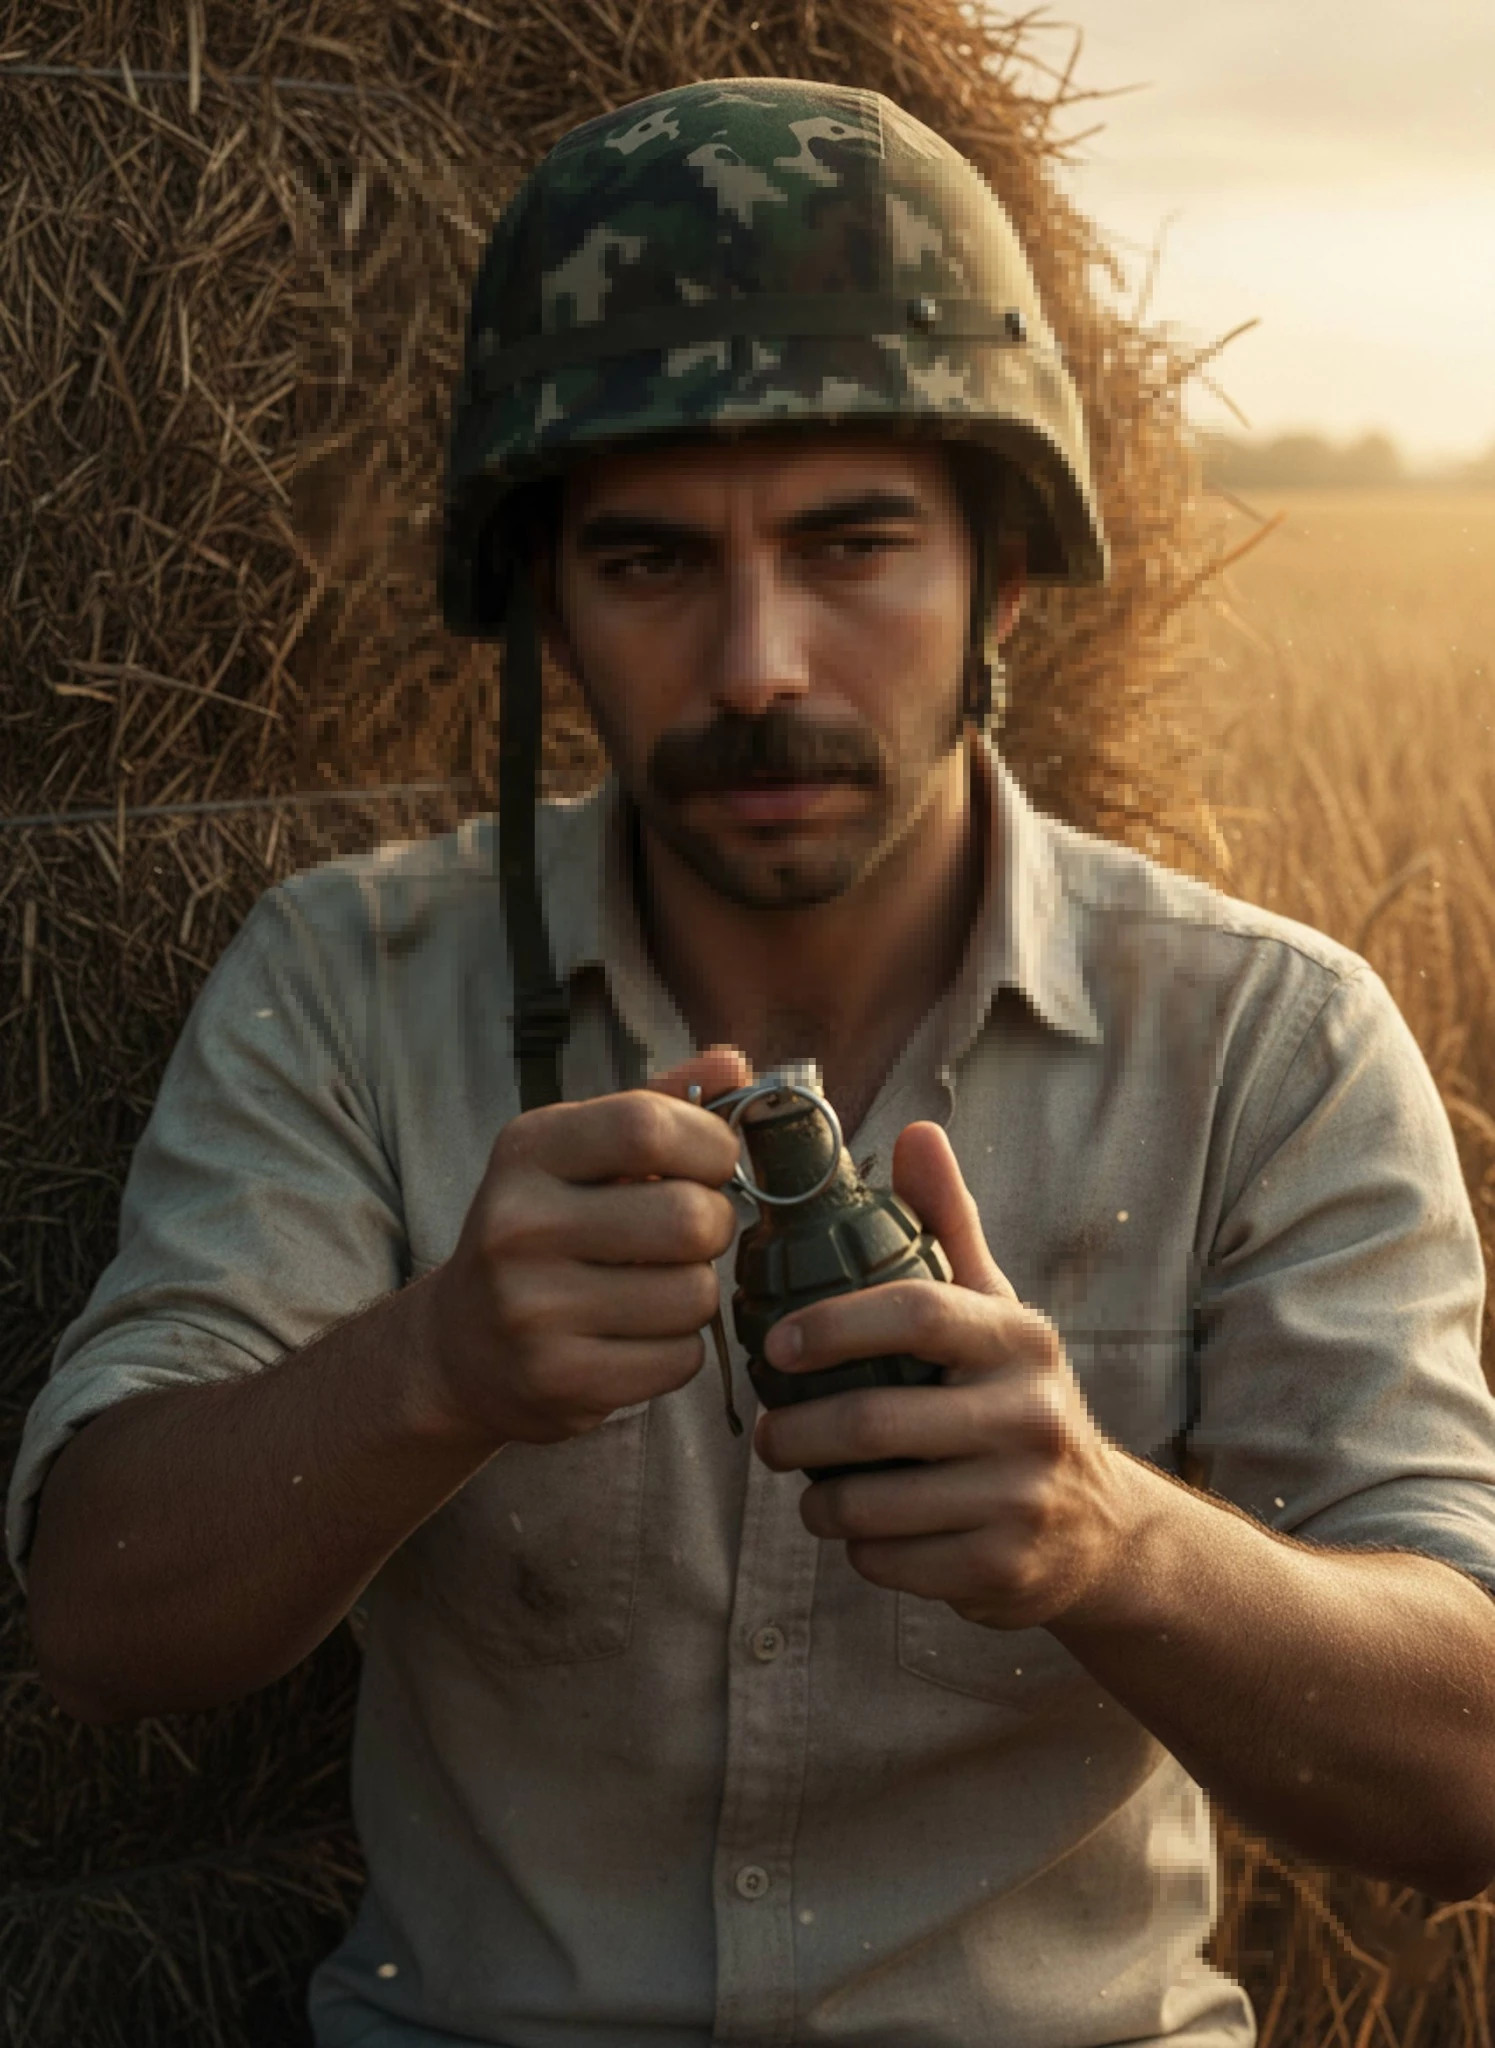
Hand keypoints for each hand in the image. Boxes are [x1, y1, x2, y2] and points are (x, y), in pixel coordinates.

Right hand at [428, 1046, 751, 1445]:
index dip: (711, 1144)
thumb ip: (659, 1103)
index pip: (647, 1126)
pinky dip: (678, 1348)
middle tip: (691, 1233)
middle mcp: (518, 1226)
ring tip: (657, 1285)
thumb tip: (738, 1064)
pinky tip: (637, 1334)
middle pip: (689, 1218)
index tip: (713, 1163)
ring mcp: (533, 1311)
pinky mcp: (559, 1382)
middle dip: (714, 1225)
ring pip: (695, 1295)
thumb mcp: (580, 1152)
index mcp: (527, 1151)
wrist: (461, 1344)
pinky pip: (679, 1359)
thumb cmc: (543, 1230)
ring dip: (697, 1292)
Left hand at [753, 1121, 1135, 1630]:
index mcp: (1020, 1340)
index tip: (776, 1344)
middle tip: (767, 1434)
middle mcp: (1031, 1416)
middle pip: (876, 1421)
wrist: (1102, 1529)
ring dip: (818, 1500)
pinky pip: (890, 1561)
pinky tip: (860, 1530)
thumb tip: (918, 1132)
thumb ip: (950, 1226)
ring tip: (805, 1484)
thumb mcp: (996, 1312)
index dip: (834, 1325)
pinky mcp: (1004, 1569)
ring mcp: (1021, 1499)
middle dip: (797, 1433)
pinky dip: (857, 1549)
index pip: (919, 1312)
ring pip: (872, 1505)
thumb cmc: (1017, 1400)